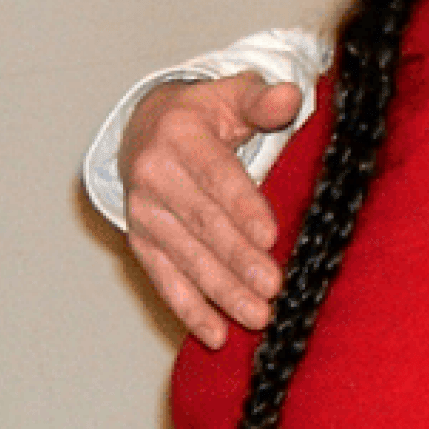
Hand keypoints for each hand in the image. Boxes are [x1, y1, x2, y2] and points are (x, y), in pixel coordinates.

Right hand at [120, 74, 295, 346]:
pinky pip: (164, 278)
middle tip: (272, 288)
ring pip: (185, 257)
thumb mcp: (233, 94)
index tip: (270, 236)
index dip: (242, 206)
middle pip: (202, 224)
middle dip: (237, 259)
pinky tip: (215, 335)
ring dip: (221, 291)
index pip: (215, 176)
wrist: (146, 128)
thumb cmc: (207, 113)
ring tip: (257, 317)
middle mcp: (152, 176)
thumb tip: (288, 97)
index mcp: (179, 136)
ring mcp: (143, 213)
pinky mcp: (141, 241)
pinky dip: (189, 309)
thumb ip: (262, 99)